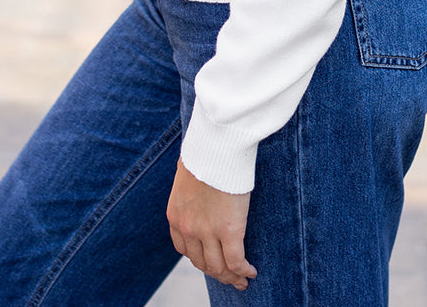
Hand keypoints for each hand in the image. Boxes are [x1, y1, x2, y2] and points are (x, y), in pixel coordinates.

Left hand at [167, 159, 256, 289]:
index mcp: (176, 216)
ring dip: (231, 277)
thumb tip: (200, 185)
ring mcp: (207, 232)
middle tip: (229, 277)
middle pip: (201, 263)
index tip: (211, 261)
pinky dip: (243, 270)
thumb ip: (191, 186)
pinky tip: (251, 272)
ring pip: (218, 267)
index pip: (184, 249)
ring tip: (242, 279)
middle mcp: (188, 229)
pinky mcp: (229, 231)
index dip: (199, 259)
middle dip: (216, 272)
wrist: (215, 147)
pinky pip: (236, 261)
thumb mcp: (188, 172)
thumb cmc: (205, 152)